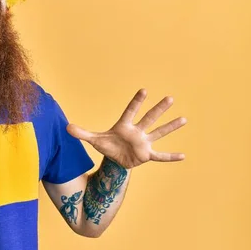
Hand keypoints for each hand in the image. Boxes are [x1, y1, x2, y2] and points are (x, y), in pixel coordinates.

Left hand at [67, 89, 185, 168]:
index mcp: (124, 125)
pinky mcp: (146, 155)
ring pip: (158, 133)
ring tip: (183, 119)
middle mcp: (137, 131)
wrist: (115, 159)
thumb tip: (66, 127)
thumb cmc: (107, 145)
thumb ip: (82, 133)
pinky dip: (170, 157)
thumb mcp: (94, 139)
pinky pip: (160, 156)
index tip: (144, 90)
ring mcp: (143, 142)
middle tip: (169, 97)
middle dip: (158, 109)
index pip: (130, 111)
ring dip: (170, 127)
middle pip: (149, 118)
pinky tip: (183, 156)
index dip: (136, 102)